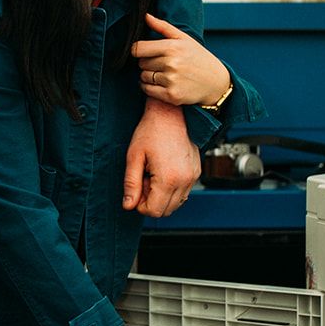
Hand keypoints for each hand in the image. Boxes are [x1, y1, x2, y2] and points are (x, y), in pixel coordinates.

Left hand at [122, 98, 200, 214]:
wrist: (171, 114)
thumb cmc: (151, 131)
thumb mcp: (134, 157)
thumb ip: (131, 184)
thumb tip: (128, 206)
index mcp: (169, 179)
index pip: (154, 211)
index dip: (140, 204)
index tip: (137, 186)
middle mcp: (185, 180)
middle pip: (166, 211)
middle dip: (151, 201)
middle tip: (144, 179)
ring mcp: (193, 176)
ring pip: (176, 204)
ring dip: (162, 196)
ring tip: (154, 174)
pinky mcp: (196, 172)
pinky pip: (183, 192)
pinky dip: (172, 189)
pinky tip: (164, 171)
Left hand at [132, 14, 230, 106]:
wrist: (216, 82)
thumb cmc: (199, 58)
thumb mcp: (184, 39)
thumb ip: (163, 27)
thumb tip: (145, 16)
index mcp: (172, 47)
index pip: (138, 48)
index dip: (138, 50)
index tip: (145, 52)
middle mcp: (171, 63)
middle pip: (141, 63)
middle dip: (147, 63)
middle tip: (161, 64)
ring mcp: (171, 80)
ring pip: (143, 77)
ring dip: (148, 76)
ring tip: (163, 74)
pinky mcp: (171, 95)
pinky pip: (147, 90)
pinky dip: (149, 88)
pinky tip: (161, 84)